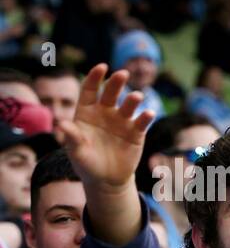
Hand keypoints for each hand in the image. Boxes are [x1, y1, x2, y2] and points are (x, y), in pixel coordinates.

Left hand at [58, 64, 154, 191]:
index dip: (95, 78)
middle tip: (122, 74)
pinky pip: (141, 122)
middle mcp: (105, 113)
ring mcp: (122, 122)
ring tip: (136, 97)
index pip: (90, 90)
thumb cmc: (86, 163)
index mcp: (87, 112)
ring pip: (128, 106)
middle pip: (111, 93)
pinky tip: (148, 113)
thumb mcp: (76, 152)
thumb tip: (62, 124)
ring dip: (133, 100)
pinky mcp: (136, 133)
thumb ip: (72, 137)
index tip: (102, 67)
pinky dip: (145, 117)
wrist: (106, 180)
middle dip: (116, 83)